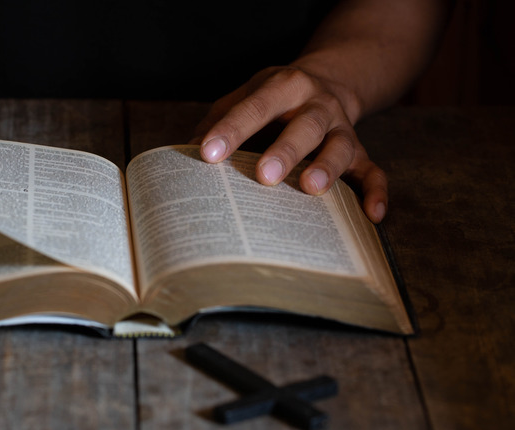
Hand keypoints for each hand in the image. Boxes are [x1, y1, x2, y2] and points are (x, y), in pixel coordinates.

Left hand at [195, 66, 387, 222]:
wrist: (327, 81)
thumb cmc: (272, 99)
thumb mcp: (244, 96)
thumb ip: (217, 121)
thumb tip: (184, 157)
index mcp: (284, 86)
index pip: (256, 106)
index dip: (232, 129)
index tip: (208, 152)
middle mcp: (318, 105)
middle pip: (305, 126)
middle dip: (285, 151)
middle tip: (263, 176)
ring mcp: (341, 128)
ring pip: (341, 147)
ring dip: (327, 167)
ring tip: (311, 189)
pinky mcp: (360, 151)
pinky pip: (373, 172)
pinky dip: (376, 193)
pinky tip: (372, 217)